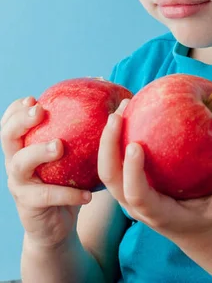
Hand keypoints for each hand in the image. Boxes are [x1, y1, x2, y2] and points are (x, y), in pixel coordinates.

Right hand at [0, 96, 93, 249]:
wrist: (56, 227)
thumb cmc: (68, 179)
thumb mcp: (72, 153)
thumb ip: (82, 125)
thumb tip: (103, 83)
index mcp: (24, 146)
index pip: (10, 122)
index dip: (17, 109)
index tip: (34, 99)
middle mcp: (16, 162)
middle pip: (7, 136)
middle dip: (21, 121)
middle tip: (40, 111)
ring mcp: (20, 184)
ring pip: (20, 164)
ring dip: (39, 151)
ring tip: (59, 146)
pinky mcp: (29, 206)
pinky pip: (46, 196)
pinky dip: (68, 193)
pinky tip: (88, 194)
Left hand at [98, 101, 211, 241]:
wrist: (187, 224)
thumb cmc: (204, 214)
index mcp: (154, 212)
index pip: (136, 193)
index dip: (132, 171)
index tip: (136, 145)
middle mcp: (133, 202)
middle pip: (109, 176)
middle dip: (108, 146)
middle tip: (117, 115)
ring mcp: (125, 190)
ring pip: (106, 163)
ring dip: (108, 135)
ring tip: (123, 104)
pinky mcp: (125, 177)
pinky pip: (115, 153)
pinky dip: (119, 131)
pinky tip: (133, 105)